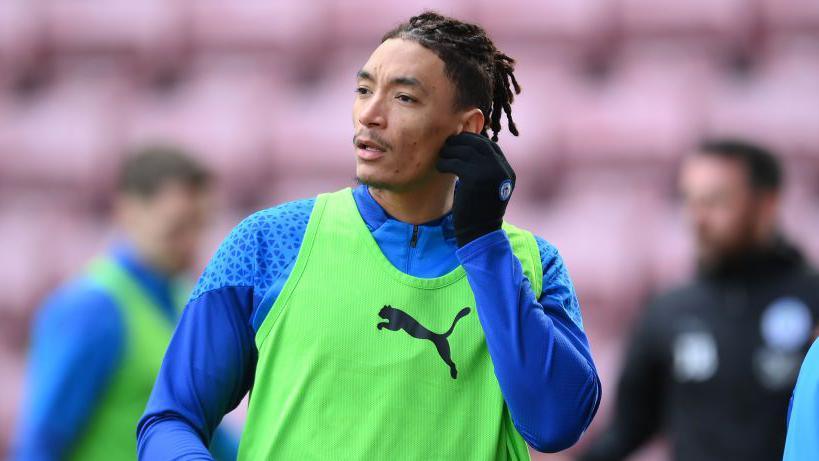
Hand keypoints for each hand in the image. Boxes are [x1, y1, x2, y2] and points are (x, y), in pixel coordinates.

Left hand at [436, 132, 515, 246]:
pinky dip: (445, 162)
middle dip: (461, 142)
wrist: (479, 233)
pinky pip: (455, 162)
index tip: (460, 144)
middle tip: (448, 146)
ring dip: (450, 151)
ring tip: (442, 156)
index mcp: (507, 171)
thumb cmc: (481, 212)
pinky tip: (440, 167)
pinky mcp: (474, 178)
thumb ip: (488, 171)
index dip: (474, 142)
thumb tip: (470, 152)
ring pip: (465, 150)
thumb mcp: (492, 189)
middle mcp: (501, 169)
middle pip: (479, 144)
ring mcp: (489, 172)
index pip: (491, 147)